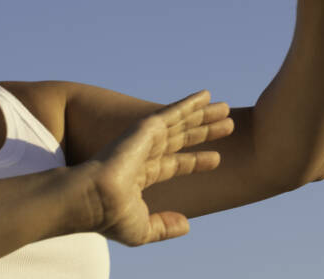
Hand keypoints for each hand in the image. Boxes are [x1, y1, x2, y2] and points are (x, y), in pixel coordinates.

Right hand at [87, 90, 232, 245]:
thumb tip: (186, 225)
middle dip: (203, 132)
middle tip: (228, 125)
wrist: (95, 200)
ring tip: (225, 108)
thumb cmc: (111, 216)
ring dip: (203, 115)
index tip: (217, 159)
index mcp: (139, 176)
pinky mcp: (145, 129)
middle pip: (181, 139)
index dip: (196, 161)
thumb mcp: (141, 229)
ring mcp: (144, 140)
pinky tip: (205, 96)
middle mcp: (143, 154)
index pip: (174, 165)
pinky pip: (172, 113)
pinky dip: (189, 104)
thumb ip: (164, 227)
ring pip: (180, 124)